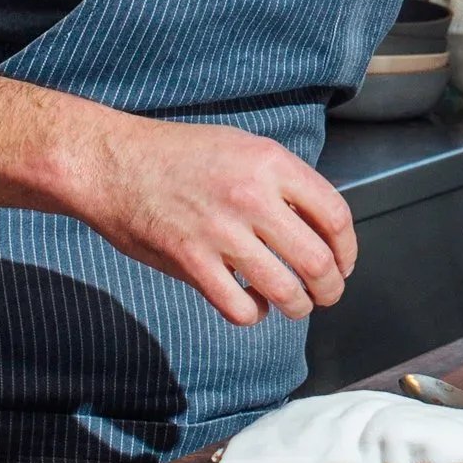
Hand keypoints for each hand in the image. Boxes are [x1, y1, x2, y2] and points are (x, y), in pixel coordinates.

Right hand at [67, 115, 356, 325]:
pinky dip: (253, 315)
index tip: (343, 262)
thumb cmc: (178, 154)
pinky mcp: (191, 261)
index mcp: (271, 163)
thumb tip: (319, 225)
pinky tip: (251, 306)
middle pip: (317, 260)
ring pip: (284, 290)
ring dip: (297, 306)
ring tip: (295, 305)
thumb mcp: (242, 147)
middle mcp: (251, 196)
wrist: (113, 162)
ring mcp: (220, 231)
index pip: (335, 216)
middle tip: (327, 294)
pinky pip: (239, 307)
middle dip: (330, 287)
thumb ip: (282, 182)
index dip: (348, 249)